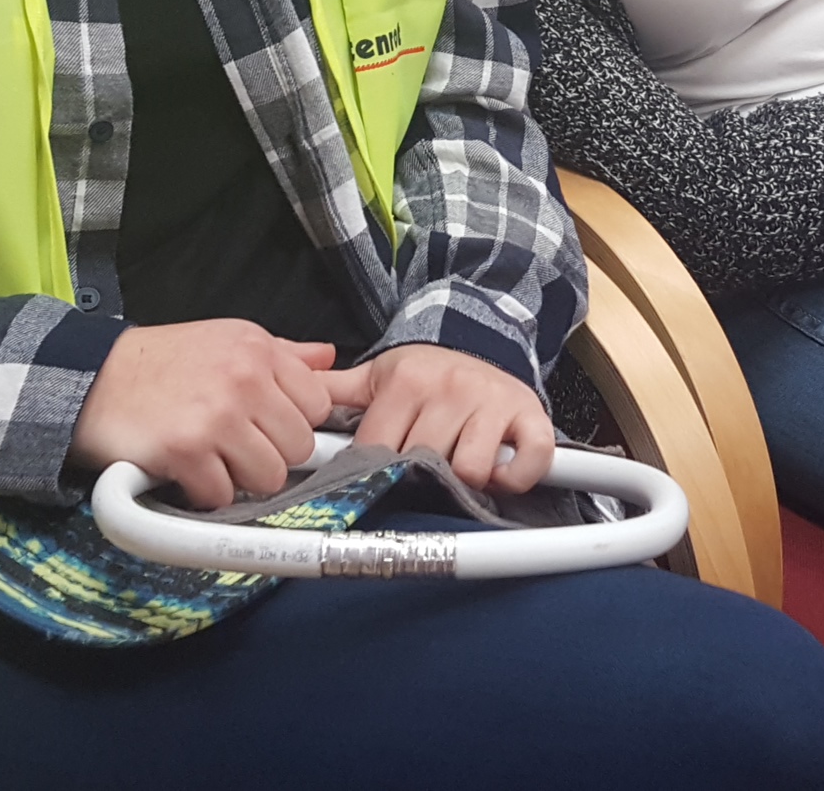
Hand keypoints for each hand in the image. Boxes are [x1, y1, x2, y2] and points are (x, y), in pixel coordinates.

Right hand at [69, 320, 341, 509]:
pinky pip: (223, 496)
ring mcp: (216, 415)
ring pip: (269, 477)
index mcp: (258, 349)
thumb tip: (329, 359)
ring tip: (212, 462)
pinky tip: (187, 473)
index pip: (318, 405)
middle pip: (298, 447)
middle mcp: (243, 378)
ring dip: (240, 479)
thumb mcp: (225, 340)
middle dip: (270, 455)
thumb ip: (282, 353)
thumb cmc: (161, 364)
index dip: (294, 424)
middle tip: (236, 449)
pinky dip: (204, 494)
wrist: (91, 378)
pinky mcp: (186, 451)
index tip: (268, 428)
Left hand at [328, 343, 553, 493]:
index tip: (378, 475)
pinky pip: (528, 462)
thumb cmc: (427, 373)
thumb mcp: (377, 377)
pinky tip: (499, 473)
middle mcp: (448, 388)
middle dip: (419, 478)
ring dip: (464, 482)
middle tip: (422, 472)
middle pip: (422, 465)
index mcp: (406, 381)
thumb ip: (331, 392)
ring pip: (469, 471)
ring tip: (457, 469)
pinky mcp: (530, 416)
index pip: (377, 450)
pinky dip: (516, 477)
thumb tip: (293, 402)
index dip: (375, 471)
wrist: (484, 341)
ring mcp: (491, 402)